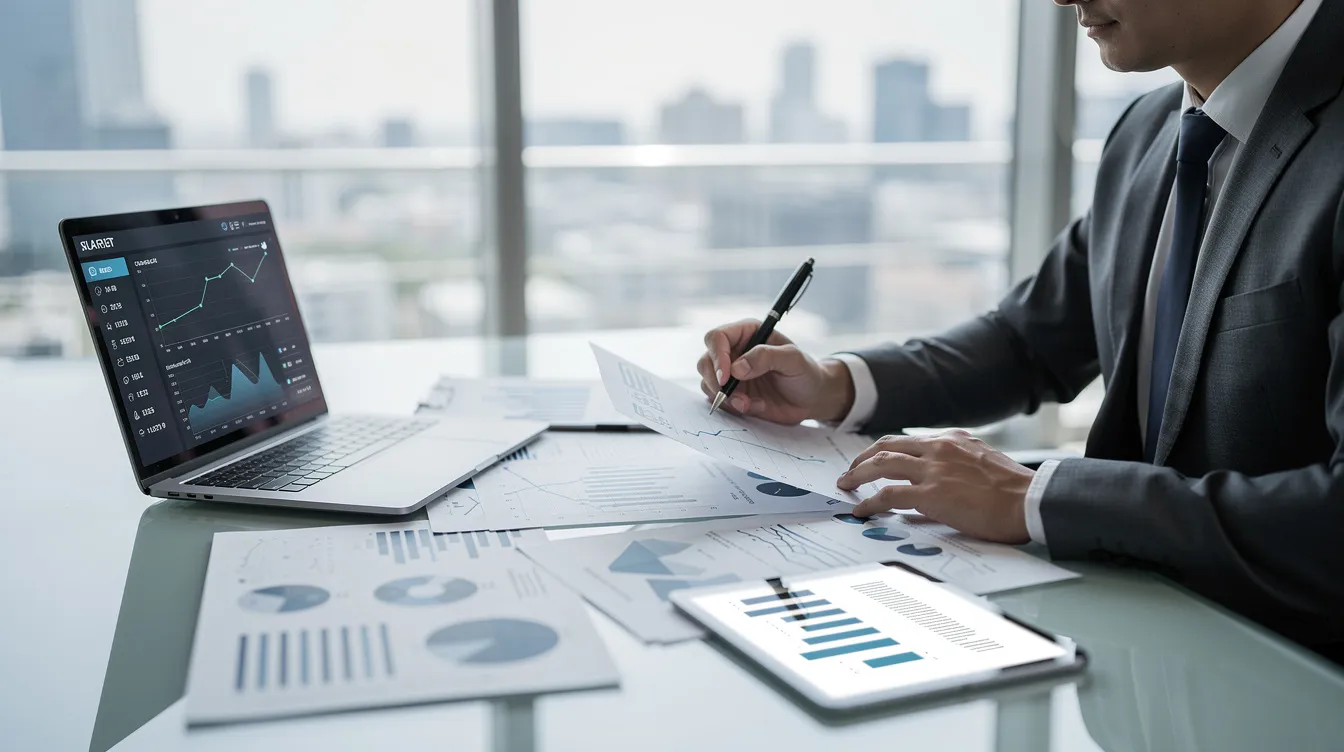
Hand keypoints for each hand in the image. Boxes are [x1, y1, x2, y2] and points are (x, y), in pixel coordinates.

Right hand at [697, 319, 854, 424]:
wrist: (812, 399)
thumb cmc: (806, 373)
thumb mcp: (793, 360)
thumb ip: (766, 357)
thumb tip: (736, 368)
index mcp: (747, 333)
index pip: (717, 337)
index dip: (717, 356)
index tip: (726, 377)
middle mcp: (734, 352)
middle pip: (705, 360)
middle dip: (714, 381)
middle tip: (732, 395)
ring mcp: (731, 374)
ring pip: (708, 383)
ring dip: (726, 397)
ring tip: (751, 403)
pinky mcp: (733, 394)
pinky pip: (720, 401)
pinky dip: (734, 408)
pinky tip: (756, 406)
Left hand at [836, 430, 1033, 544]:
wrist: (1030, 500)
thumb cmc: (1016, 491)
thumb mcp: (984, 463)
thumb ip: (958, 467)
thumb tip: (936, 486)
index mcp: (953, 439)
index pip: (909, 440)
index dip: (886, 450)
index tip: (874, 460)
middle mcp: (939, 448)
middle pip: (887, 446)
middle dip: (863, 458)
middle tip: (851, 471)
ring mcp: (933, 469)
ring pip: (881, 464)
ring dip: (857, 475)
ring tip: (845, 485)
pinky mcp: (931, 493)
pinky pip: (888, 494)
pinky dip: (869, 502)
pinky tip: (861, 510)